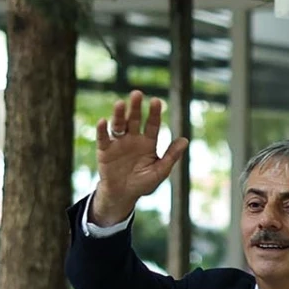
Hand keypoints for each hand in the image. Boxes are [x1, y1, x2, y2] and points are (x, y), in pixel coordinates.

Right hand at [90, 90, 189, 224]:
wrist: (123, 195)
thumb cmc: (143, 183)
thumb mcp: (159, 172)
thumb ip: (171, 156)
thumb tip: (185, 140)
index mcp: (148, 142)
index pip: (152, 124)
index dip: (154, 113)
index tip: (156, 101)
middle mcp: (133, 138)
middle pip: (135, 119)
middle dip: (136, 107)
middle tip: (137, 93)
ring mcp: (118, 143)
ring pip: (119, 125)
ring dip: (119, 114)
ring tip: (120, 104)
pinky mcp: (105, 150)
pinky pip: (103, 138)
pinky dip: (102, 130)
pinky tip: (103, 121)